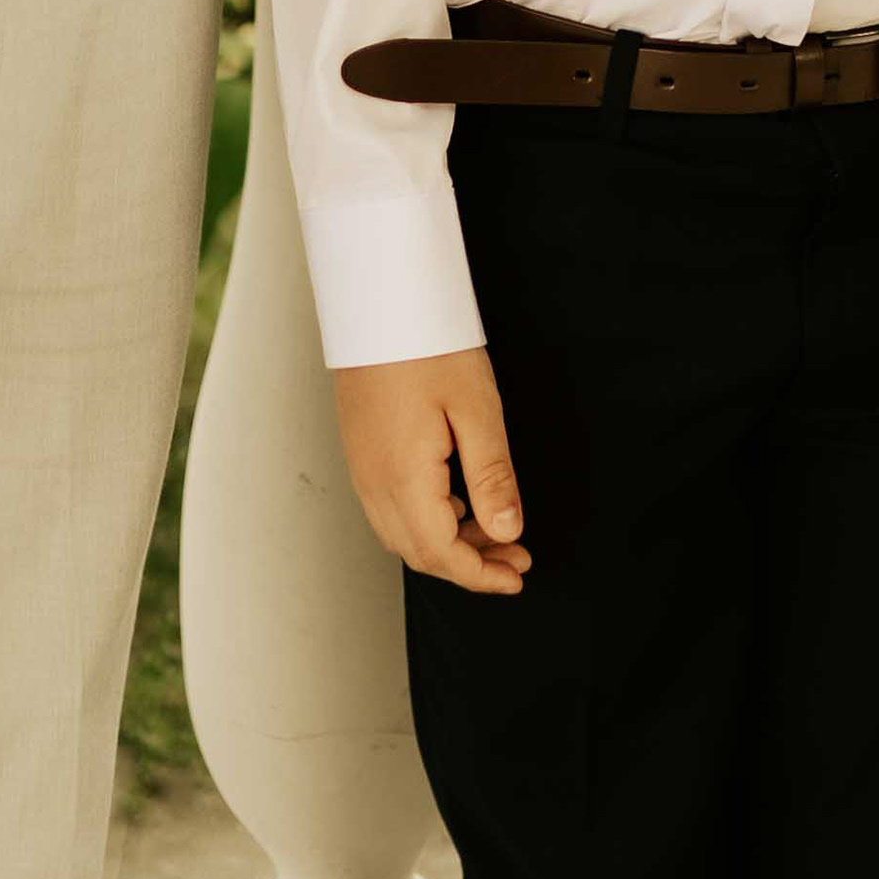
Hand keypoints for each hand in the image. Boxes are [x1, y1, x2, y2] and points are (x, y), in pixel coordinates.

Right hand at [330, 349, 529, 591]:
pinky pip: (390, 510)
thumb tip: (507, 531)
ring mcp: (362, 469)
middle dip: (470, 565)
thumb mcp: (477, 409)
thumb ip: (492, 477)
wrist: (378, 302)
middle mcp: (374, 483)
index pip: (442, 554)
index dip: (482, 576)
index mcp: (403, 479)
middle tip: (516, 556)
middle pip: (420, 553)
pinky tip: (457, 503)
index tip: (517, 576)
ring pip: (402, 535)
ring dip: (449, 545)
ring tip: (495, 531)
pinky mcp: (361, 453)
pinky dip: (426, 523)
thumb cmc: (427, 345)